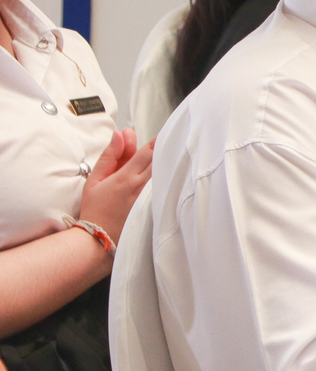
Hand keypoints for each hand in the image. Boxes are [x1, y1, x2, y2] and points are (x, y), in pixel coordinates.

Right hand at [79, 128, 153, 244]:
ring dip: (163, 162)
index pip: (148, 153)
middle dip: (161, 149)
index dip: (157, 141)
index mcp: (126, 178)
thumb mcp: (95, 179)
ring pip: (162, 173)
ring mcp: (150, 197)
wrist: (100, 237)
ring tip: (163, 156)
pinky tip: (166, 173)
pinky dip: (164, 177)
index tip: (164, 133)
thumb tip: (119, 134)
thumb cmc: (95, 209)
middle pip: (159, 161)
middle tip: (163, 140)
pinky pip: (162, 186)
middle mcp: (142, 186)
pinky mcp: (153, 206)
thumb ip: (109, 156)